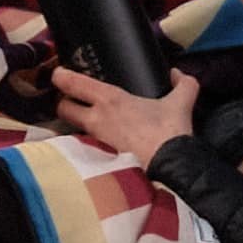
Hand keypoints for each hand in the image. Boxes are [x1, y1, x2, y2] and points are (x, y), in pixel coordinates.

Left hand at [47, 65, 200, 158]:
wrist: (169, 169)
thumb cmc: (168, 133)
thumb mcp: (181, 103)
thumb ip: (183, 84)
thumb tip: (176, 74)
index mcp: (109, 99)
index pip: (72, 83)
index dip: (61, 76)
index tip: (59, 74)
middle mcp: (95, 119)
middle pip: (62, 108)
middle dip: (63, 103)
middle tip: (73, 100)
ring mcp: (95, 142)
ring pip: (73, 128)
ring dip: (76, 124)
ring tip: (89, 122)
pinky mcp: (99, 160)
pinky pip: (85, 146)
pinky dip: (87, 143)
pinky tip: (102, 143)